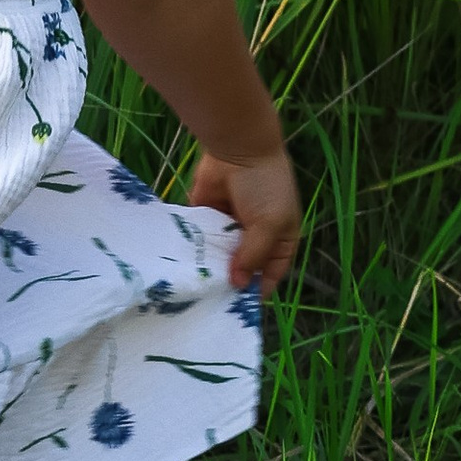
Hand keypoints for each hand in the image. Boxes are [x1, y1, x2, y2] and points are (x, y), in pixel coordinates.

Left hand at [188, 144, 299, 294]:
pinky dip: (194, 251)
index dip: (256, 292)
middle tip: (209, 306)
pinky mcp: (206, 218)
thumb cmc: (265, 186)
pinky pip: (200, 241)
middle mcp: (254, 238)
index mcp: (279, 240)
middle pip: (241, 269)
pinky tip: (181, 268)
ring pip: (219, 258)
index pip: (269, 276)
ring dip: (209, 269)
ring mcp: (229, 229)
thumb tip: (237, 284)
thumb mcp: (269, 223)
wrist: (238, 148)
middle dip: (228, 284)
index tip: (237, 311)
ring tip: (193, 291)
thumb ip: (253, 255)